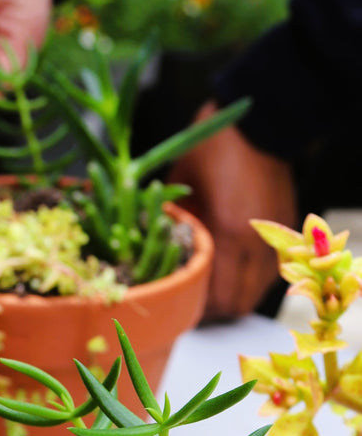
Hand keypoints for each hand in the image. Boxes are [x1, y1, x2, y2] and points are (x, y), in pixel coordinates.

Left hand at [169, 102, 297, 321]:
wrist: (260, 125)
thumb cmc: (215, 146)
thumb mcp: (179, 182)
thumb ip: (170, 219)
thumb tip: (150, 243)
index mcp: (227, 231)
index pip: (214, 295)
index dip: (194, 308)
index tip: (175, 304)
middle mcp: (255, 243)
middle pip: (236, 304)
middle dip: (212, 311)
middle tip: (189, 302)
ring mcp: (274, 239)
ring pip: (255, 293)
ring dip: (233, 298)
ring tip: (210, 290)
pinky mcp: (285, 232)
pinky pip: (269, 274)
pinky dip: (250, 282)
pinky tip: (231, 272)